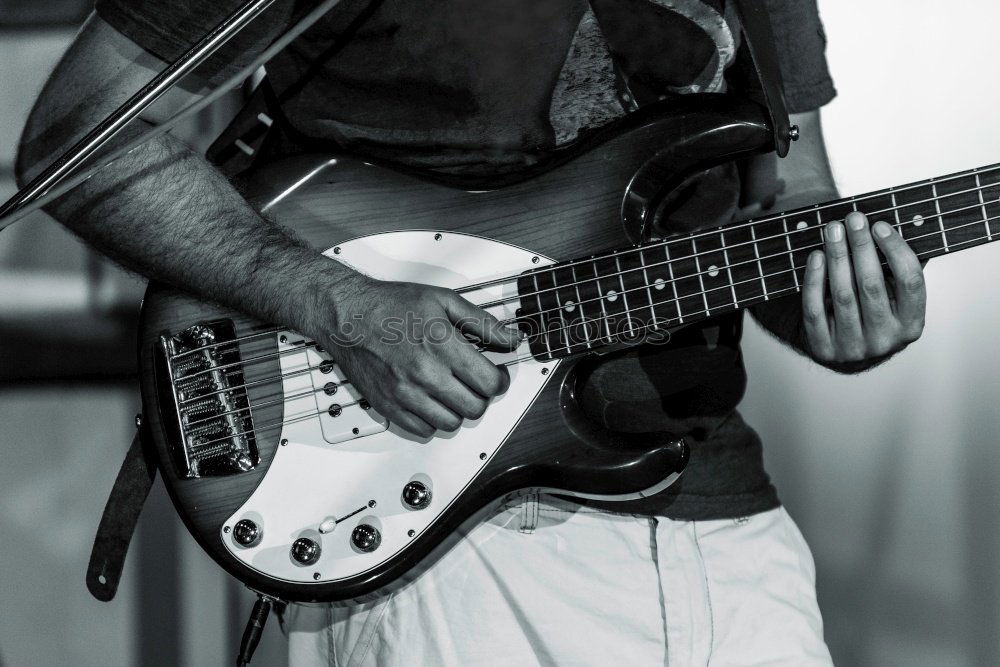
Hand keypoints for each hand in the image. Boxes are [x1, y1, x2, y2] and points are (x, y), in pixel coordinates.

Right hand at [309, 275, 520, 437]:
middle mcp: (424, 373)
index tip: (495, 375)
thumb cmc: (390, 305)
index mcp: (442, 345)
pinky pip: (423, 430)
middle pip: (474, 408)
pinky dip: (432, 420)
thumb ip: (482, 322)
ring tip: (452, 391)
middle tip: (475, 383)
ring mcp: (405, 394)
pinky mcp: (388, 406)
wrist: (346, 315)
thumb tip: (511, 337)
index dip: (500, 381)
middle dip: (481, 396)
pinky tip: (430, 400)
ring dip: (458, 410)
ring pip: (451, 423)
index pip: (489, 382)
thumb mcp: (443, 301)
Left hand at [802, 211, 925, 366]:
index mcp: (911, 325)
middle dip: (861, 246)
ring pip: (842, 295)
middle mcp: (885, 340)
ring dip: (837, 256)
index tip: (880, 225)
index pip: (910, 282)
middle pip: (871, 285)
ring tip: (832, 230)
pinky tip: (816, 257)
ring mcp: (852, 347)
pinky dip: (814, 280)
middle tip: (853, 218)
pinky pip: (815, 309)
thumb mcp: (896, 300)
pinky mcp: (823, 348)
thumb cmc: (874, 315)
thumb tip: (902, 223)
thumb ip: (900, 270)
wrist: (848, 357)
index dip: (896, 250)